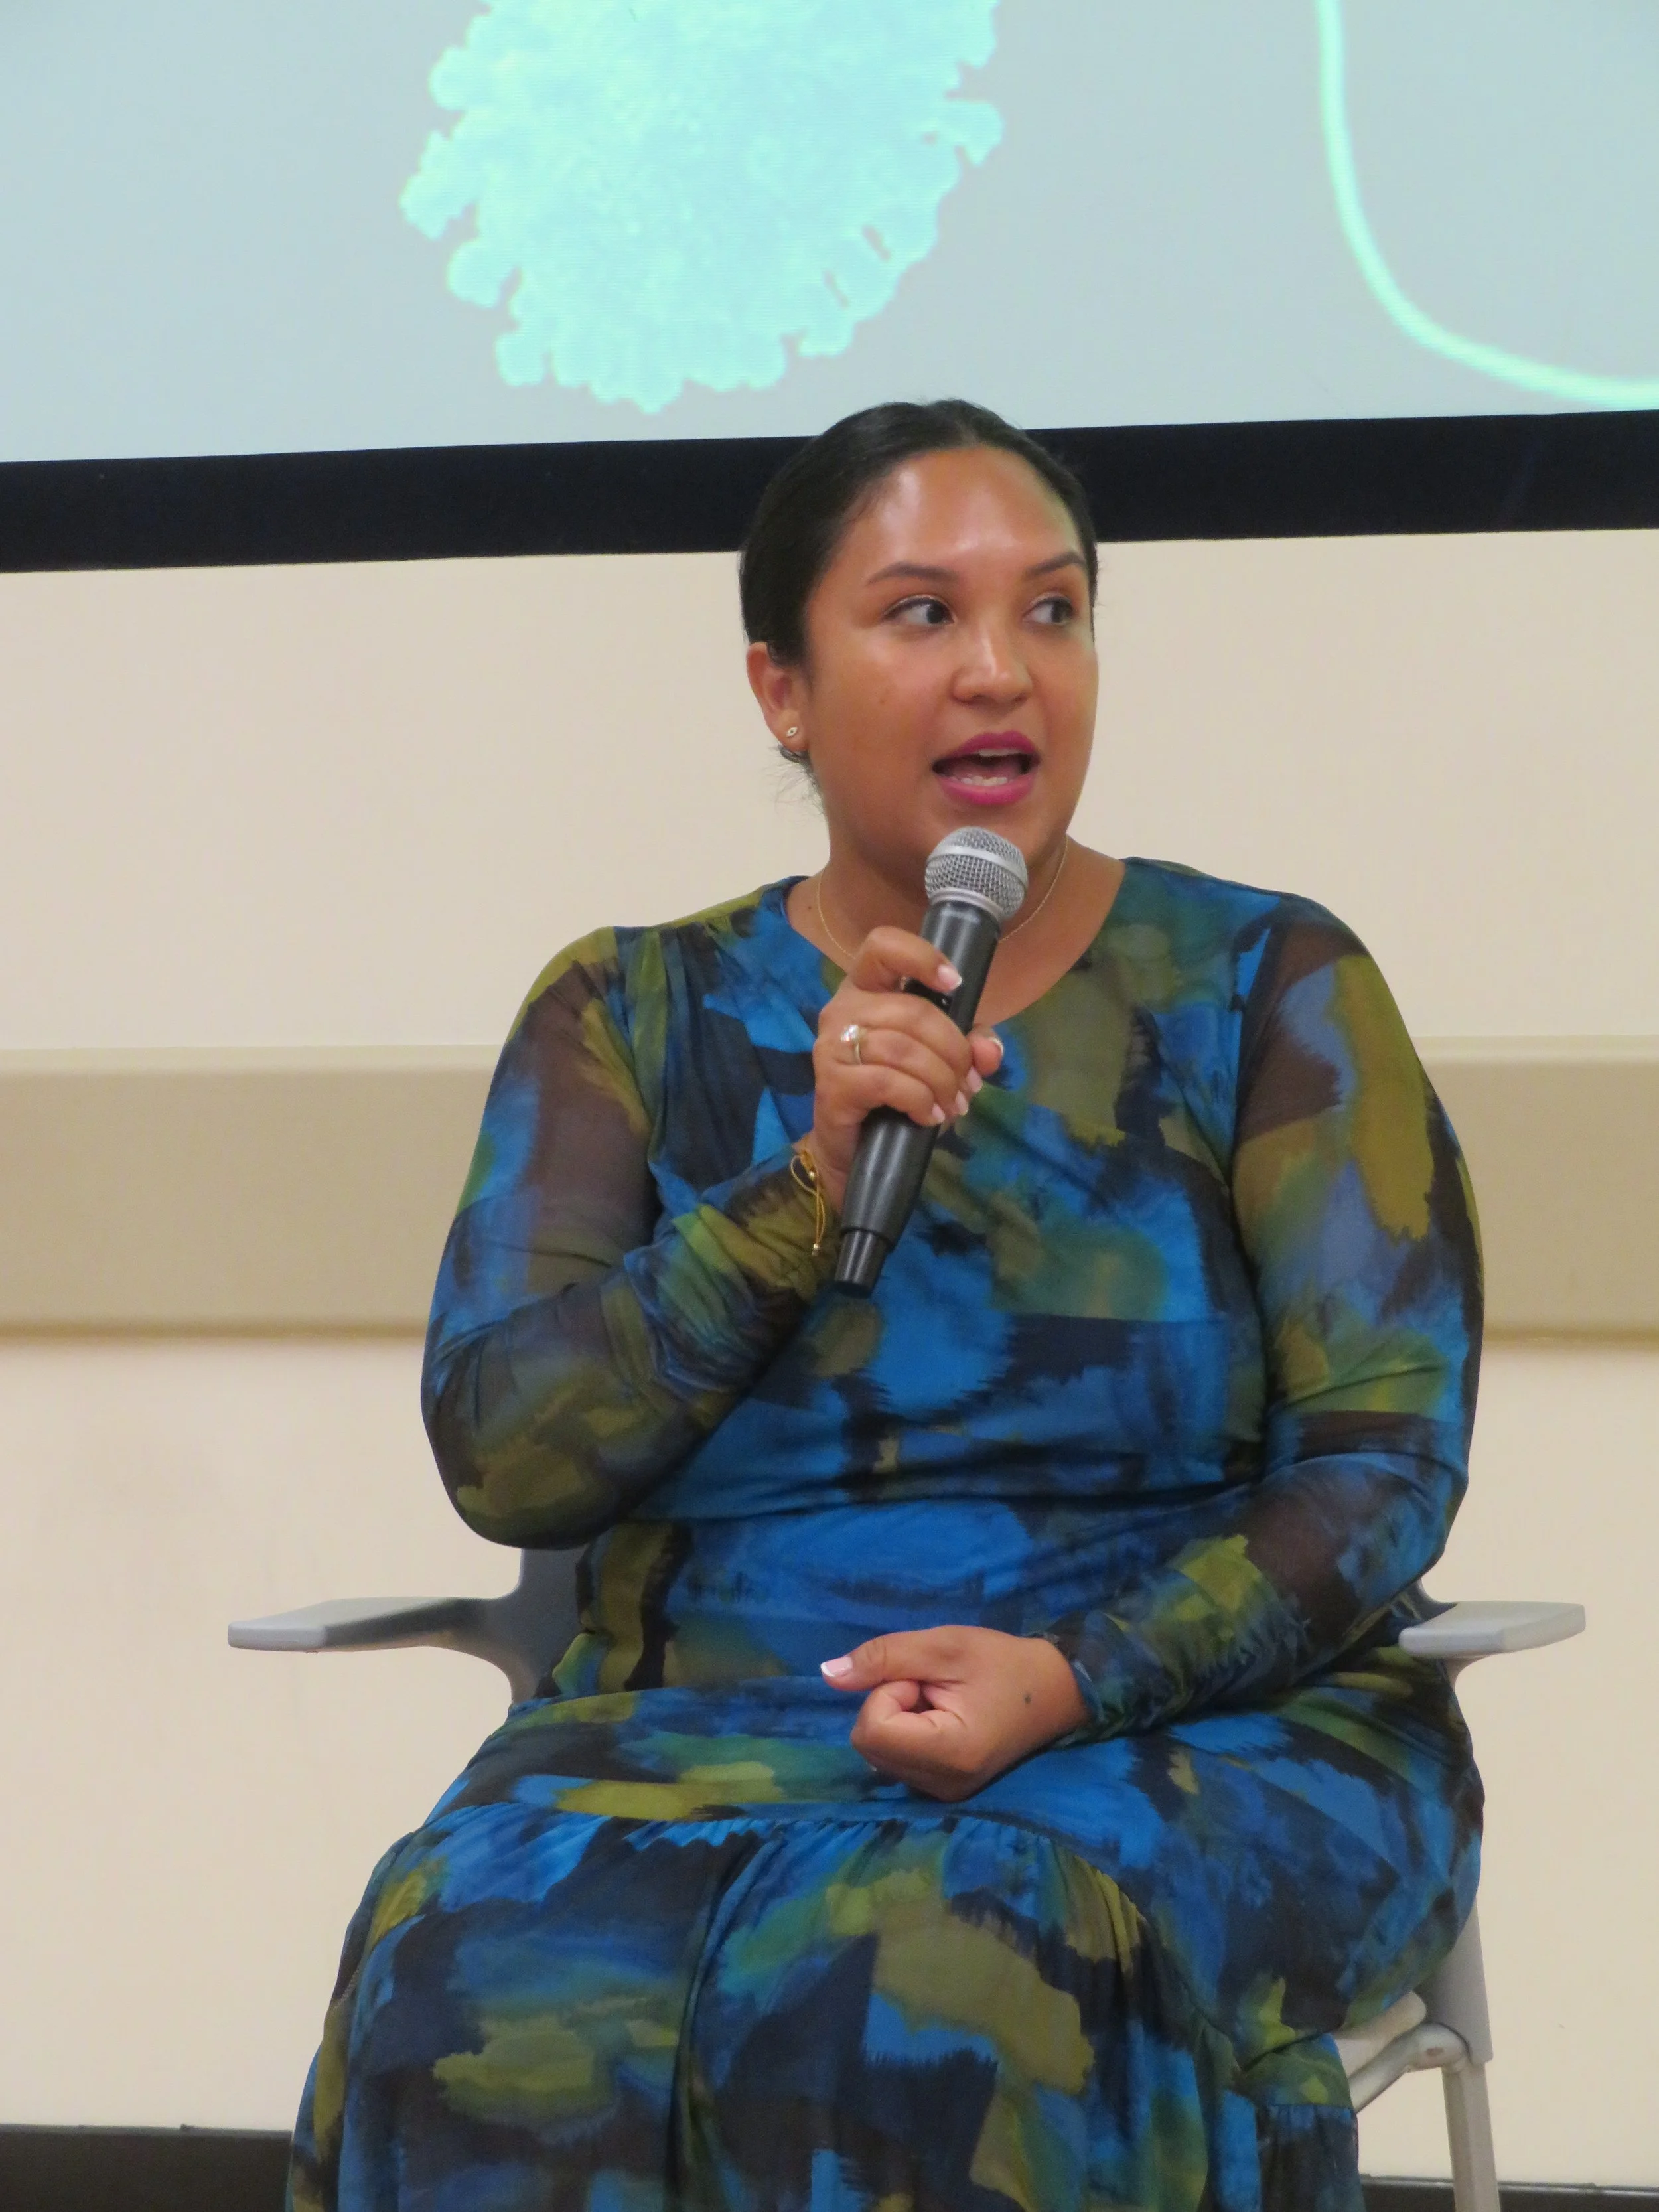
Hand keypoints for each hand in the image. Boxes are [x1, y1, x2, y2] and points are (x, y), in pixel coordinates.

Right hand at [808, 927, 1003, 1208]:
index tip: (955, 983)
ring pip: (903, 1049)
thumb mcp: (940, 1063)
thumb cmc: (895, 1094)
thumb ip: (969, 1048)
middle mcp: (843, 1008)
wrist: (855, 1148)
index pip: (882, 946)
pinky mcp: (831, 1083)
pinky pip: (887, 1082)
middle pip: (912, 1011)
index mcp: (867, 989)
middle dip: (953, 1050)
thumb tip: (989, 1051)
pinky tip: (928, 1115)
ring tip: (952, 1104)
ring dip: (941, 1080)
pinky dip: (919, 1099)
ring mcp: (831, 1045)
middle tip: (967, 1084)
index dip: (921, 957)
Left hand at [822, 1625, 1087, 1800]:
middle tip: (934, 1687)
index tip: (925, 1678)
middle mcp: (942, 1786)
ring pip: (877, 1751)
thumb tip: (828, 1675)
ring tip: (941, 1701)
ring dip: (897, 1717)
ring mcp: (942, 1793)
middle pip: (868, 1742)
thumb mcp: (945, 1645)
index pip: (871, 1728)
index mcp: (948, 1755)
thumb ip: (884, 1657)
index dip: (887, 1691)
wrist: (1057, 1691)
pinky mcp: (942, 1790)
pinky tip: (942, 1717)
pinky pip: (894, 1759)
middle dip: (889, 1703)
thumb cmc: (1004, 1663)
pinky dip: (906, 1732)